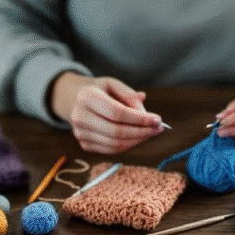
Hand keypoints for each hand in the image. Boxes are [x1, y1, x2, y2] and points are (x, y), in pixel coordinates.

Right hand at [49, 71, 164, 153]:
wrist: (75, 100)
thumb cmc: (99, 91)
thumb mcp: (113, 84)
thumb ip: (129, 95)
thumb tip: (145, 111)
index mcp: (87, 97)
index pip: (117, 113)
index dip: (139, 119)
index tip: (157, 120)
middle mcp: (80, 116)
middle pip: (116, 131)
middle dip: (141, 132)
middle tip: (158, 129)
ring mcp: (80, 133)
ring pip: (115, 144)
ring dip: (137, 140)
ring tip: (150, 132)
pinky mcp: (84, 144)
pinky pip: (111, 150)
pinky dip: (128, 145)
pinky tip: (138, 137)